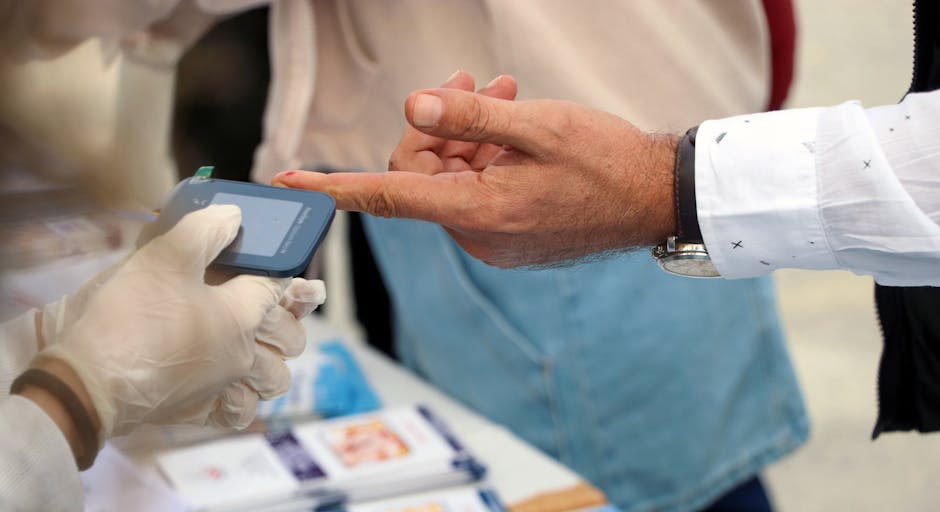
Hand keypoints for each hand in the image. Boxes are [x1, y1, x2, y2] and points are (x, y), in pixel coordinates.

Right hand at [34, 205, 313, 436]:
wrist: (90, 379)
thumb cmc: (130, 314)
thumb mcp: (165, 254)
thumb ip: (205, 228)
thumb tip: (233, 216)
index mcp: (244, 314)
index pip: (278, 288)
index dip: (276, 271)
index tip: (265, 265)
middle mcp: (244, 354)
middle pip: (292, 338)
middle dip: (285, 321)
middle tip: (262, 308)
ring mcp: (226, 387)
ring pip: (274, 379)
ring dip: (270, 362)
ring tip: (251, 348)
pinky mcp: (200, 411)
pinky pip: (240, 411)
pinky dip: (241, 399)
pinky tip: (225, 383)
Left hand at [273, 73, 677, 267]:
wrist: (655, 197)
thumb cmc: (606, 161)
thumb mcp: (539, 127)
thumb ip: (470, 120)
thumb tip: (411, 109)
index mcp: (479, 213)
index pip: (387, 197)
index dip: (333, 186)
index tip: (290, 180)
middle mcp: (479, 235)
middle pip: (422, 175)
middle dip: (438, 126)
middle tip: (471, 84)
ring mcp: (494, 239)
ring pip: (449, 180)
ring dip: (467, 136)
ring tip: (502, 95)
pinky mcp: (508, 235)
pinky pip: (473, 193)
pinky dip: (482, 158)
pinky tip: (508, 126)